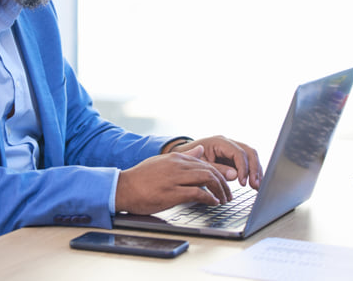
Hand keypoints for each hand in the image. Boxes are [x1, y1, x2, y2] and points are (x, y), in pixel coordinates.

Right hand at [115, 146, 231, 214]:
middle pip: (210, 170)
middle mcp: (177, 165)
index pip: (205, 163)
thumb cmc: (141, 178)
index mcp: (175, 158)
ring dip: (220, 190)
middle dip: (223, 183)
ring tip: (224, 199)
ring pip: (207, 179)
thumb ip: (183, 156)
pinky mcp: (171, 193)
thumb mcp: (162, 162)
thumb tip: (200, 150)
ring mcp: (174, 178)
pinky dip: (209, 198)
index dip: (218, 174)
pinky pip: (197, 193)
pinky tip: (214, 202)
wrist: (123, 188)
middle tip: (229, 194)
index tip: (224, 184)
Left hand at [170, 136, 262, 189]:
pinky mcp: (233, 156)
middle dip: (254, 169)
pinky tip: (254, 183)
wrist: (184, 155)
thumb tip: (235, 175)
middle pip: (249, 152)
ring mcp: (232, 148)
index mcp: (219, 142)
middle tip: (255, 185)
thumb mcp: (201, 165)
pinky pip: (247, 161)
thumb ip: (217, 169)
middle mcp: (228, 143)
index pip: (238, 153)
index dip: (243, 168)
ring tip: (257, 186)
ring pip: (251, 156)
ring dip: (256, 171)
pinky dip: (252, 172)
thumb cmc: (189, 159)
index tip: (243, 182)